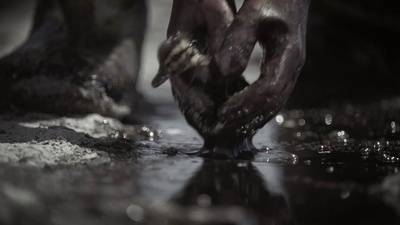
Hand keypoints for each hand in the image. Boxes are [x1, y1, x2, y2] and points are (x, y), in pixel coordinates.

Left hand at [166, 0, 309, 138]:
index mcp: (288, 54)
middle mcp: (293, 66)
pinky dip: (254, 106)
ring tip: (227, 125)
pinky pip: (271, 94)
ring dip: (251, 117)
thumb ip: (239, 39)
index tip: (222, 113)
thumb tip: (224, 71)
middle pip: (273, 104)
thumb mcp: (253, 11)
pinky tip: (237, 110)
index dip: (245, 105)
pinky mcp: (283, 67)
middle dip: (247, 118)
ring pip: (273, 102)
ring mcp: (290, 68)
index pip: (269, 91)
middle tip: (221, 128)